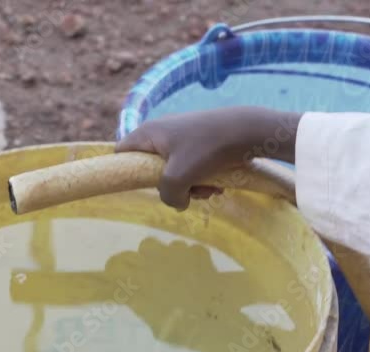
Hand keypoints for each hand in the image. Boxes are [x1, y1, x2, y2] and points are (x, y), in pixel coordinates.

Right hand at [116, 107, 300, 209]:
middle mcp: (162, 133)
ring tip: (210, 188)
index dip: (125, 172)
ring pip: (176, 172)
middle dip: (171, 186)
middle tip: (187, 191)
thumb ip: (168, 195)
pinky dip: (204, 178)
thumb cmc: (207, 149)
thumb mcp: (179, 177)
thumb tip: (177, 203)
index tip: (141, 188)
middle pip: (152, 169)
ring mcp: (183, 137)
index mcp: (148, 134)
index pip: (121, 153)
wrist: (248, 130)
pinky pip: (193, 167)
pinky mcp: (201, 142)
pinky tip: (219, 183)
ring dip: (192, 186)